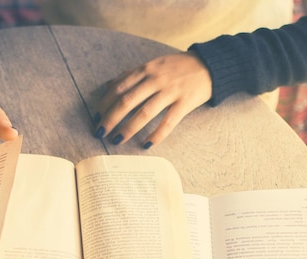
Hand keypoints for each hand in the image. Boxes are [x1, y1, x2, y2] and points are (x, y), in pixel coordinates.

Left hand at [93, 52, 211, 147]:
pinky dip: (156, 135)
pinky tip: (146, 144)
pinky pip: (168, 122)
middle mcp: (156, 79)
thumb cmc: (178, 67)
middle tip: (100, 132)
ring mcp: (170, 91)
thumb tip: (109, 85)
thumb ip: (132, 74)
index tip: (96, 117)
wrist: (210, 64)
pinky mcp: (184, 102)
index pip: (119, 88)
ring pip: (144, 113)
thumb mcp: (153, 64)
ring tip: (117, 140)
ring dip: (128, 128)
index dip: (105, 103)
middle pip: (127, 101)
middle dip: (111, 118)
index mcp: (146, 70)